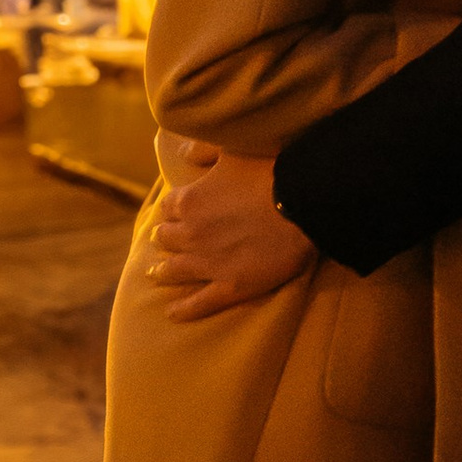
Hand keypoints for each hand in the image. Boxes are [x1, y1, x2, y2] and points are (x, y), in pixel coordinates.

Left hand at [147, 149, 316, 315]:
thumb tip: (183, 153)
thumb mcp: (232, 148)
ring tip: (156, 275)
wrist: (306, 202)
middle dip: (166, 239)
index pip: (167, 208)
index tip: (175, 213)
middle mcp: (191, 234)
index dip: (172, 210)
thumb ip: (203, 149)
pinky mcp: (231, 286)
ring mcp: (209, 263)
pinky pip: (199, 303)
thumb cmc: (272, 169)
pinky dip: (183, 309)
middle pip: (166, 239)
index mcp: (188, 200)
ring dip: (163, 272)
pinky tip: (172, 313)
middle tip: (167, 242)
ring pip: (174, 271)